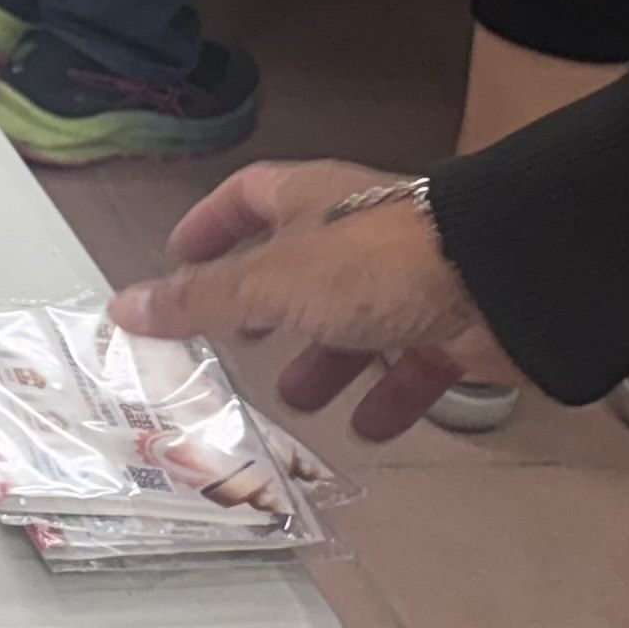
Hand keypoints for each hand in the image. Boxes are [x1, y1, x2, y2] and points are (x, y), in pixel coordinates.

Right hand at [107, 159, 523, 441]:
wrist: (505, 282)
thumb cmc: (377, 263)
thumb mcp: (271, 282)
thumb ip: (200, 301)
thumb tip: (123, 307)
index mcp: (311, 202)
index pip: (248, 197)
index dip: (211, 225)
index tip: (180, 258)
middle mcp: (358, 236)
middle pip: (298, 269)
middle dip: (267, 311)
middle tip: (237, 345)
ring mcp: (410, 280)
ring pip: (354, 323)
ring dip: (324, 362)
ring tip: (297, 402)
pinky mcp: (453, 325)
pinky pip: (411, 365)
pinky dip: (387, 397)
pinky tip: (367, 430)